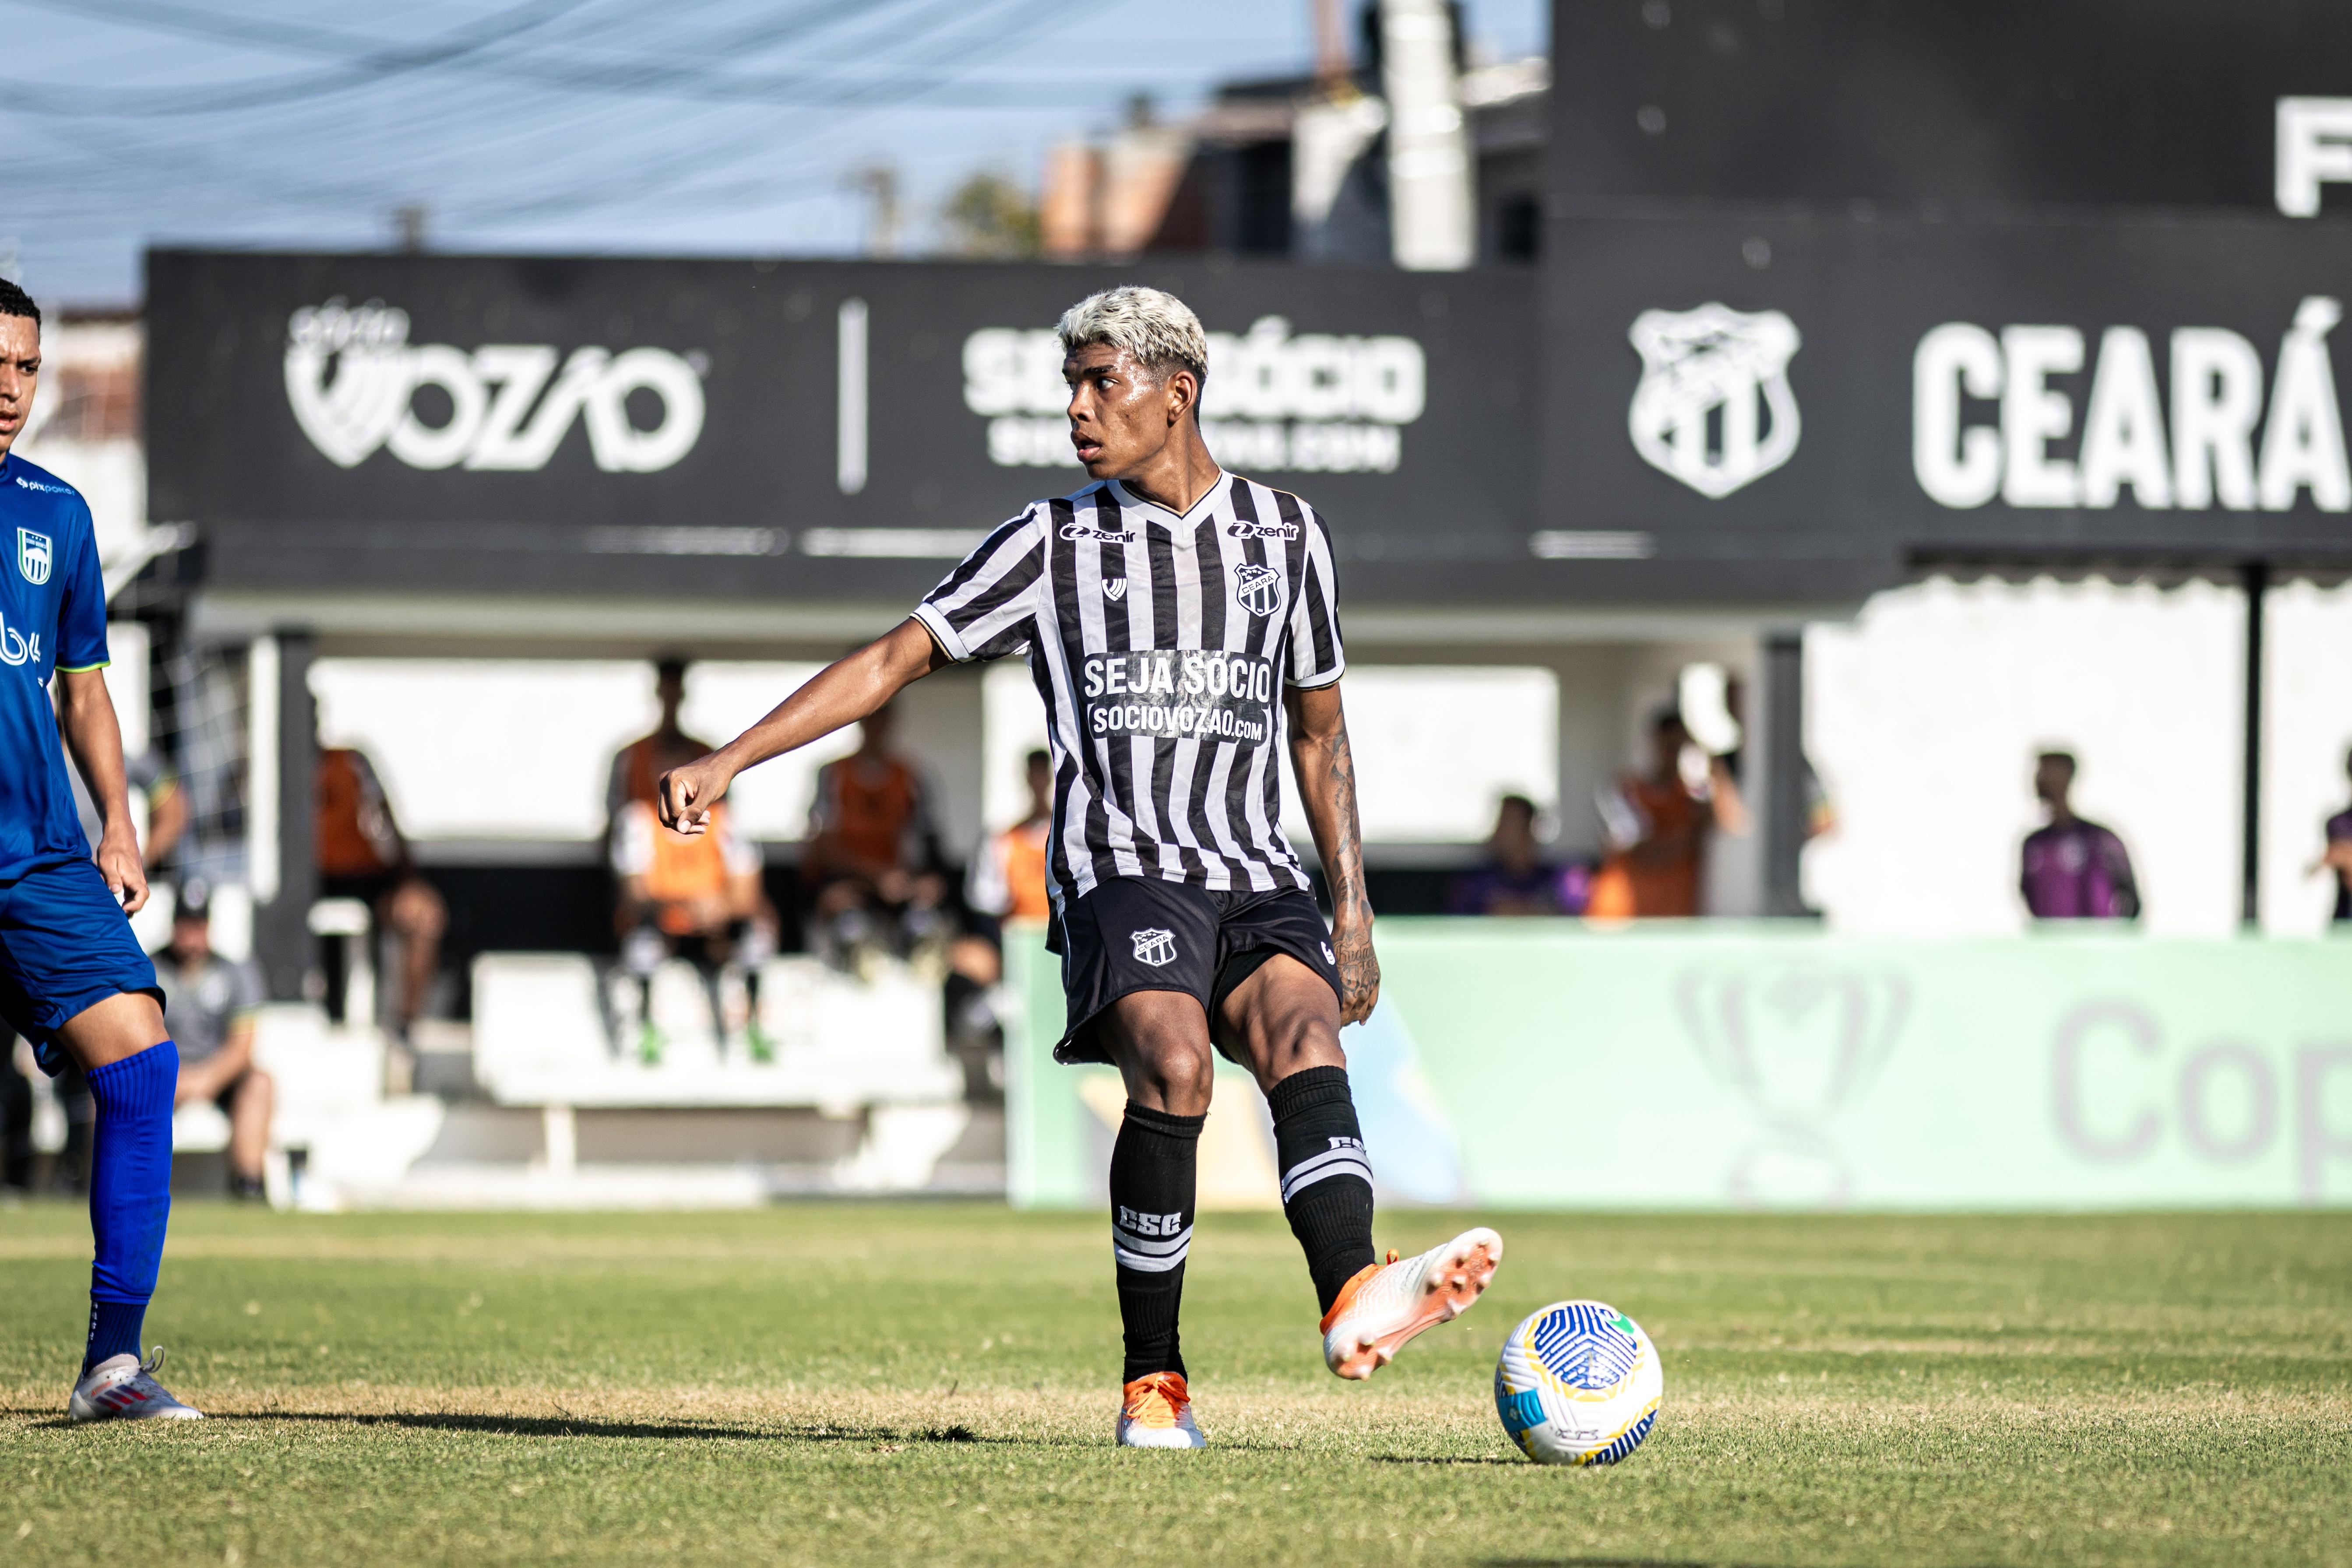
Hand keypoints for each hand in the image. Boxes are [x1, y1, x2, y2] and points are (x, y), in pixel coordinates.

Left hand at [97, 828, 147, 914]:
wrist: (121, 834)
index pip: (142, 895)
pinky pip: (135, 891)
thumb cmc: (112, 847)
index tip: (122, 910)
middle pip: (142, 898)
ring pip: (139, 895)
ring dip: (132, 905)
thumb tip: (115, 891)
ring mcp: (137, 877)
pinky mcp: (134, 876)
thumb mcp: (107, 862)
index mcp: (133, 876)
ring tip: (119, 913)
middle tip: (119, 916)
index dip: (135, 905)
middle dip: (133, 909)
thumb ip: (111, 877)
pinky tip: (121, 903)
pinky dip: (130, 899)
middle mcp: (139, 878)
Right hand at [658, 753, 734, 832]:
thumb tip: (681, 829)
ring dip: (685, 822)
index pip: (675, 812)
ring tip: (705, 820)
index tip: (707, 819)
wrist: (721, 764)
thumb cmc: (717, 776)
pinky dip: (685, 817)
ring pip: (668, 816)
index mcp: (672, 780)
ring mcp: (665, 786)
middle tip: (705, 823)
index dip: (690, 820)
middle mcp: (664, 782)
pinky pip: (672, 811)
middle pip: (666, 816)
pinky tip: (701, 816)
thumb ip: (694, 812)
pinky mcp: (670, 791)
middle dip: (685, 824)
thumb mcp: (708, 796)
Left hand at [1331, 905, 1378, 1026]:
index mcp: (1345, 995)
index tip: (1325, 1024)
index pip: (1338, 1018)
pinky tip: (1362, 1020)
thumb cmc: (1334, 949)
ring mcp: (1369, 988)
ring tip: (1345, 1023)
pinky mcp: (1375, 980)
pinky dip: (1367, 1012)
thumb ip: (1326, 991)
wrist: (1354, 933)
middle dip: (1341, 1022)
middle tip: (1333, 1025)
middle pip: (1350, 1017)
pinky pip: (1372, 1002)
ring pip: (1362, 1012)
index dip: (1332, 1022)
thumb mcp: (1326, 972)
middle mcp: (1359, 994)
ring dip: (1354, 1018)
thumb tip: (1318, 1004)